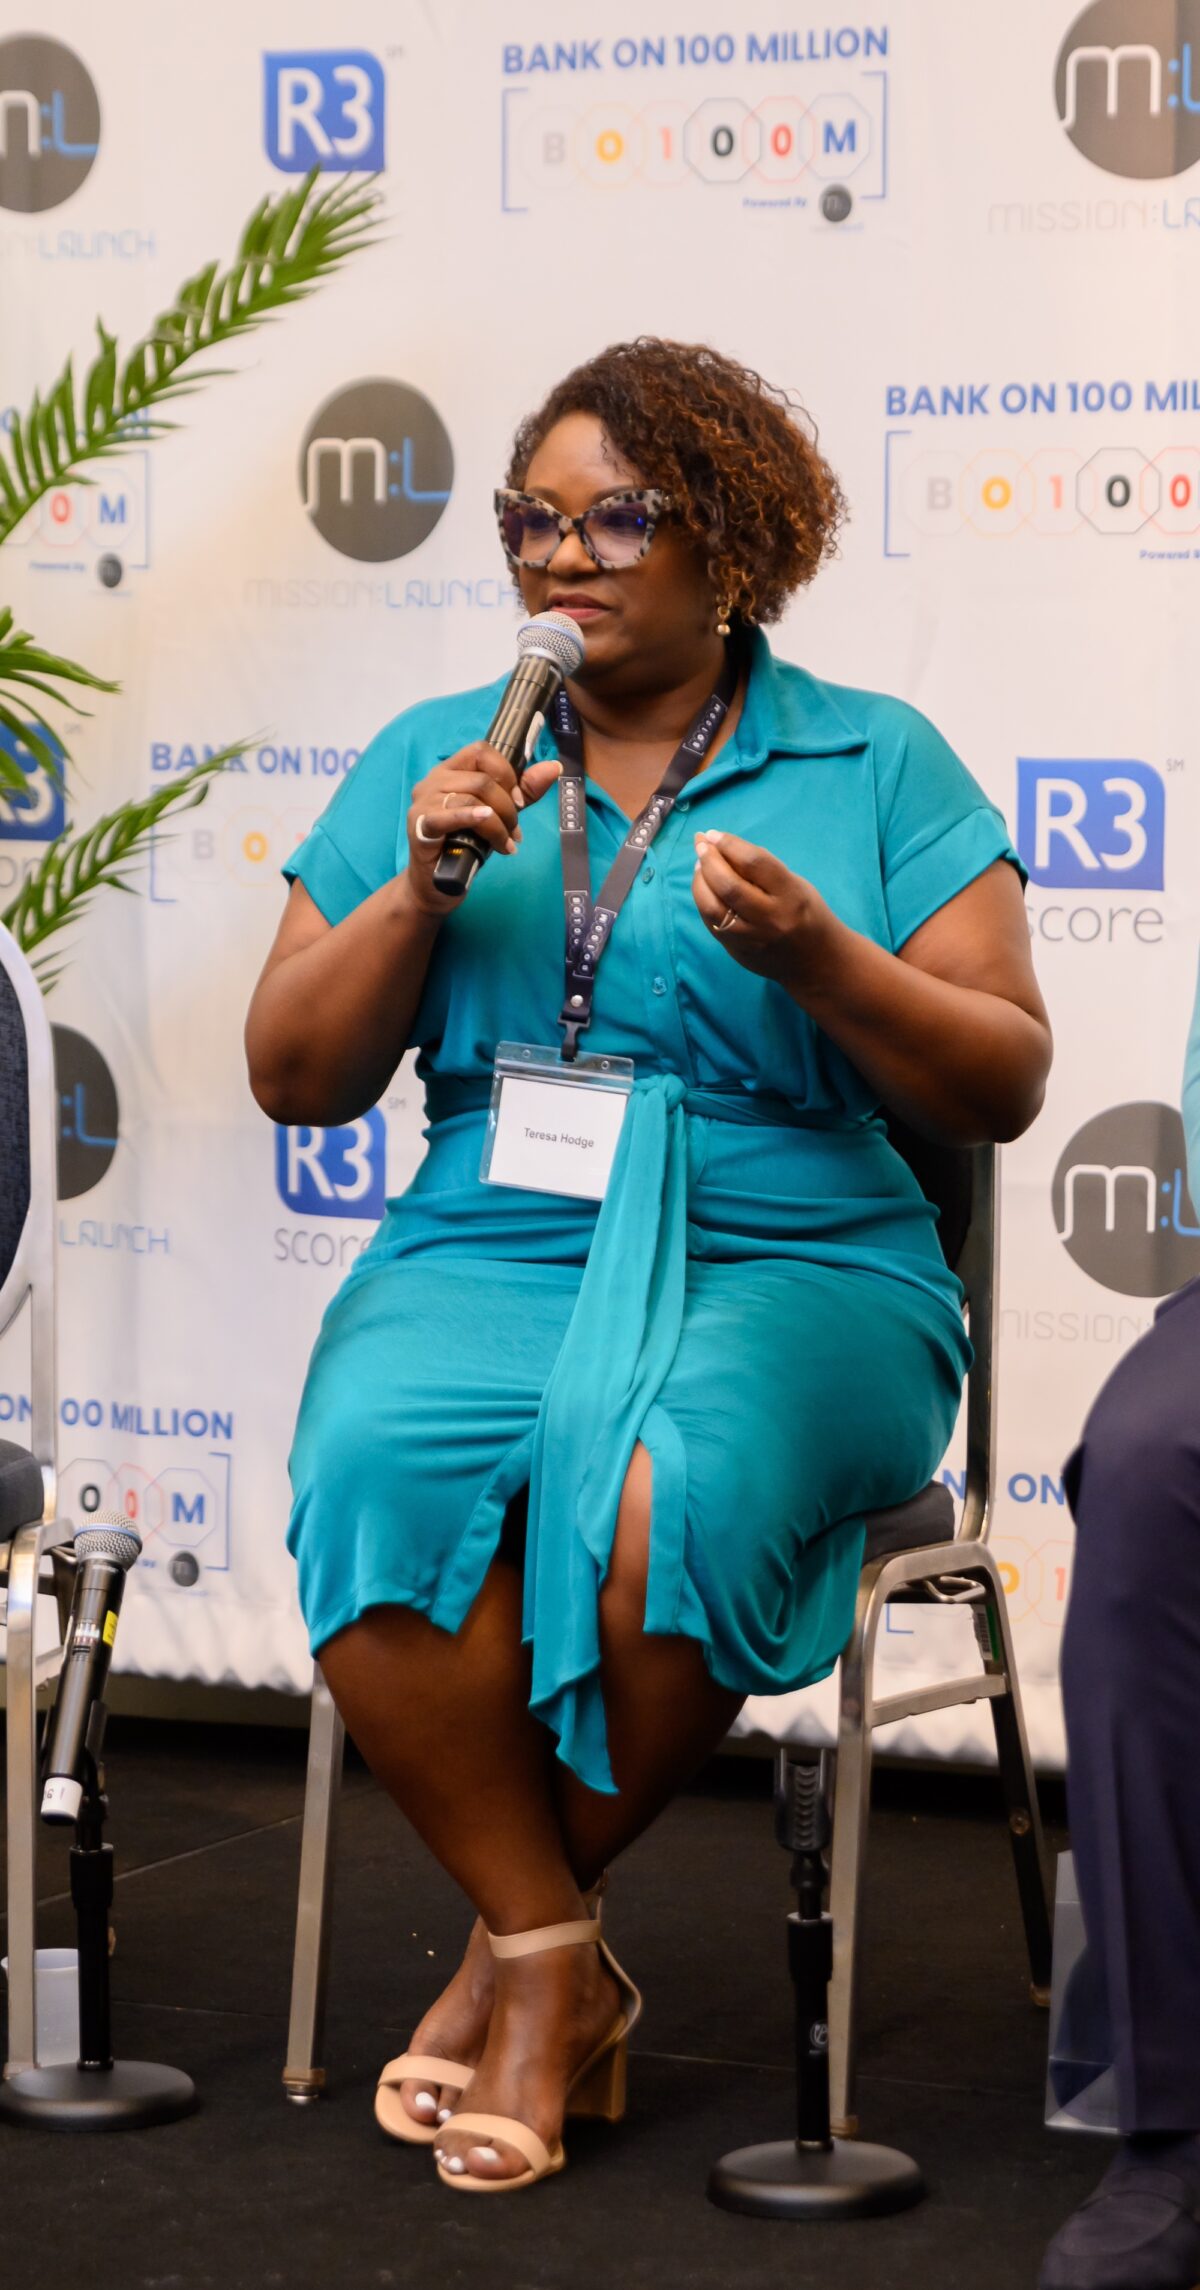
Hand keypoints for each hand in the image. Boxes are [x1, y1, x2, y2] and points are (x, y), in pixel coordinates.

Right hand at [404, 742, 561, 914]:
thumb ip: (523, 791)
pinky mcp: (420, 826)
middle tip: (514, 832)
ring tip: (505, 844)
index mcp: (451, 771)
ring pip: (471, 797)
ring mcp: (424, 802)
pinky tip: (486, 824)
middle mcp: (433, 780)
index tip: (518, 801)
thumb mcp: (498, 814)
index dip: (506, 773)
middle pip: (481, 778)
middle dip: (507, 807)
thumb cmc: (464, 844)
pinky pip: (449, 815)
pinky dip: (473, 819)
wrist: (437, 883)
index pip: (481, 751)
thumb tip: (554, 767)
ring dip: (498, 824)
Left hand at [692, 829, 840, 993]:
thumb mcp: (795, 885)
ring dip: (699, 882)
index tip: (714, 834)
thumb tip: (724, 847)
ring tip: (699, 866)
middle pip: (729, 885)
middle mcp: (771, 918)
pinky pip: (711, 924)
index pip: (754, 863)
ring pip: (713, 908)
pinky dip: (703, 901)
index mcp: (791, 895)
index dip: (729, 844)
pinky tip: (703, 889)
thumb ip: (763, 870)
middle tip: (700, 844)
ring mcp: (752, 938)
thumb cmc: (807, 913)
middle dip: (708, 860)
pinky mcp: (738, 951)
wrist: (817, 961)